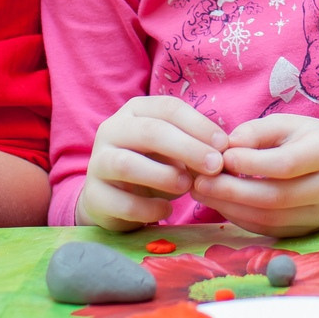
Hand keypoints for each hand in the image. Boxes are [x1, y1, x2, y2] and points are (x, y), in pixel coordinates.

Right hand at [78, 97, 228, 231]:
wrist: (112, 199)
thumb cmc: (152, 165)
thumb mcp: (173, 150)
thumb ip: (196, 147)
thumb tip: (225, 152)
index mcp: (135, 111)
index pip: (168, 108)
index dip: (199, 125)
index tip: (224, 145)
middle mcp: (112, 130)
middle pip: (149, 132)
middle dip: (187, 148)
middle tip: (215, 166)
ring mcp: (98, 163)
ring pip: (126, 164)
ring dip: (163, 175)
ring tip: (187, 186)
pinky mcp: (94, 196)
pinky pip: (121, 202)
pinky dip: (148, 207)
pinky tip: (166, 209)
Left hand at [188, 116, 318, 237]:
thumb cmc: (312, 140)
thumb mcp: (288, 124)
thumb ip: (256, 132)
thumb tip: (226, 147)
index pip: (286, 164)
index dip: (250, 163)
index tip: (221, 156)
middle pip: (276, 197)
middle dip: (232, 191)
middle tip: (199, 182)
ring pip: (270, 219)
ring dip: (230, 208)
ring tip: (203, 193)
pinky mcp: (308, 232)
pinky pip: (269, 229)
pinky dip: (241, 218)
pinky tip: (221, 204)